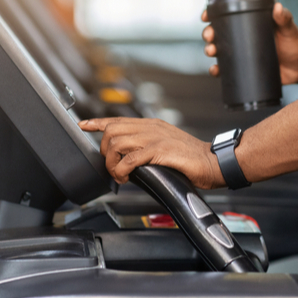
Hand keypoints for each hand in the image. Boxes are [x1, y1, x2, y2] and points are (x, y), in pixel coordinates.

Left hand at [78, 117, 224, 188]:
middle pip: (112, 130)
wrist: (213, 162)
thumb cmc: (193, 159)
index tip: (84, 125)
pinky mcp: (159, 150)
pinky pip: (129, 158)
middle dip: (104, 150)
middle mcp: (151, 127)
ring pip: (116, 143)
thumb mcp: (167, 146)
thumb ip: (149, 146)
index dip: (98, 122)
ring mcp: (155, 137)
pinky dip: (121, 170)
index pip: (118, 120)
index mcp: (152, 125)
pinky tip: (125, 177)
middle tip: (111, 166)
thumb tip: (131, 159)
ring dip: (111, 162)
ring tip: (119, 174)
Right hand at [202, 2, 297, 84]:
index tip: (206, 17)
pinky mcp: (244, 67)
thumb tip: (279, 8)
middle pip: (219, 32)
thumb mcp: (289, 30)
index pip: (228, 15)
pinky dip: (218, 70)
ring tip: (212, 52)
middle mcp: (243, 36)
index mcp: (251, 22)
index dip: (213, 14)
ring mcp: (242, 52)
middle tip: (210, 37)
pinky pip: (227, 69)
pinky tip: (215, 71)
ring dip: (211, 50)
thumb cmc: (296, 44)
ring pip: (220, 50)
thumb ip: (285, 18)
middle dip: (209, 34)